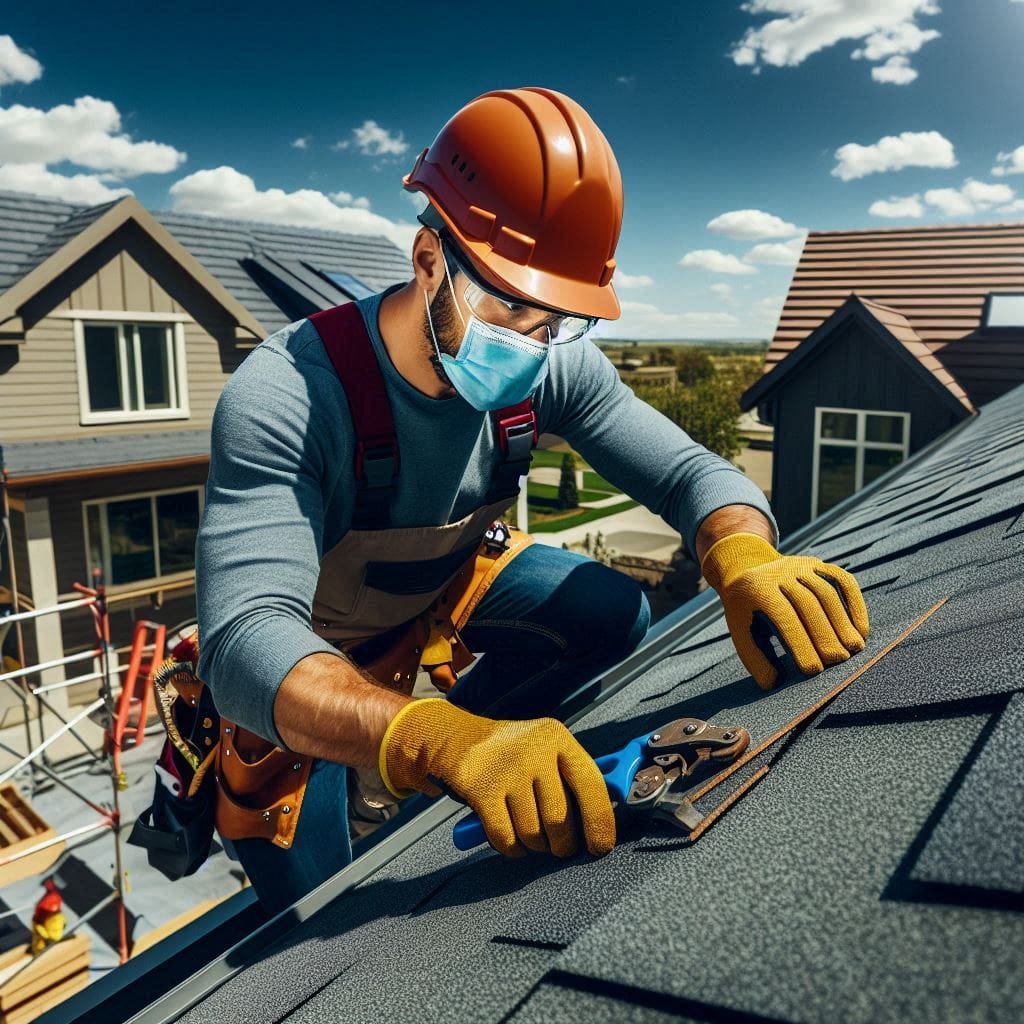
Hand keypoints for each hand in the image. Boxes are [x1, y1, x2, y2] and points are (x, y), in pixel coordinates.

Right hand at [379, 698, 615, 857]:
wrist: (459, 739)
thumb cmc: (514, 753)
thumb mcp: (548, 750)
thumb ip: (576, 779)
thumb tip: (609, 819)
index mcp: (558, 738)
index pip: (592, 785)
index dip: (600, 822)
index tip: (600, 846)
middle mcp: (534, 750)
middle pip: (560, 819)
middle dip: (561, 843)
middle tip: (558, 844)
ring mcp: (506, 768)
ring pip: (532, 833)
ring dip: (534, 846)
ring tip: (530, 834)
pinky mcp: (480, 788)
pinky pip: (506, 839)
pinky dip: (511, 848)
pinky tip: (511, 838)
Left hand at [700, 532, 869, 688]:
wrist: (747, 569)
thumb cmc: (747, 612)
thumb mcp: (741, 631)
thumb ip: (754, 658)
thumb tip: (774, 683)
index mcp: (756, 588)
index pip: (783, 616)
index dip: (800, 643)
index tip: (813, 670)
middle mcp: (780, 572)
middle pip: (808, 603)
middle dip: (825, 634)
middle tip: (839, 661)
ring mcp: (801, 564)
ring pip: (827, 593)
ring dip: (843, 622)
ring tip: (854, 649)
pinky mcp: (819, 563)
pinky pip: (843, 581)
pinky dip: (856, 605)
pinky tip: (861, 630)